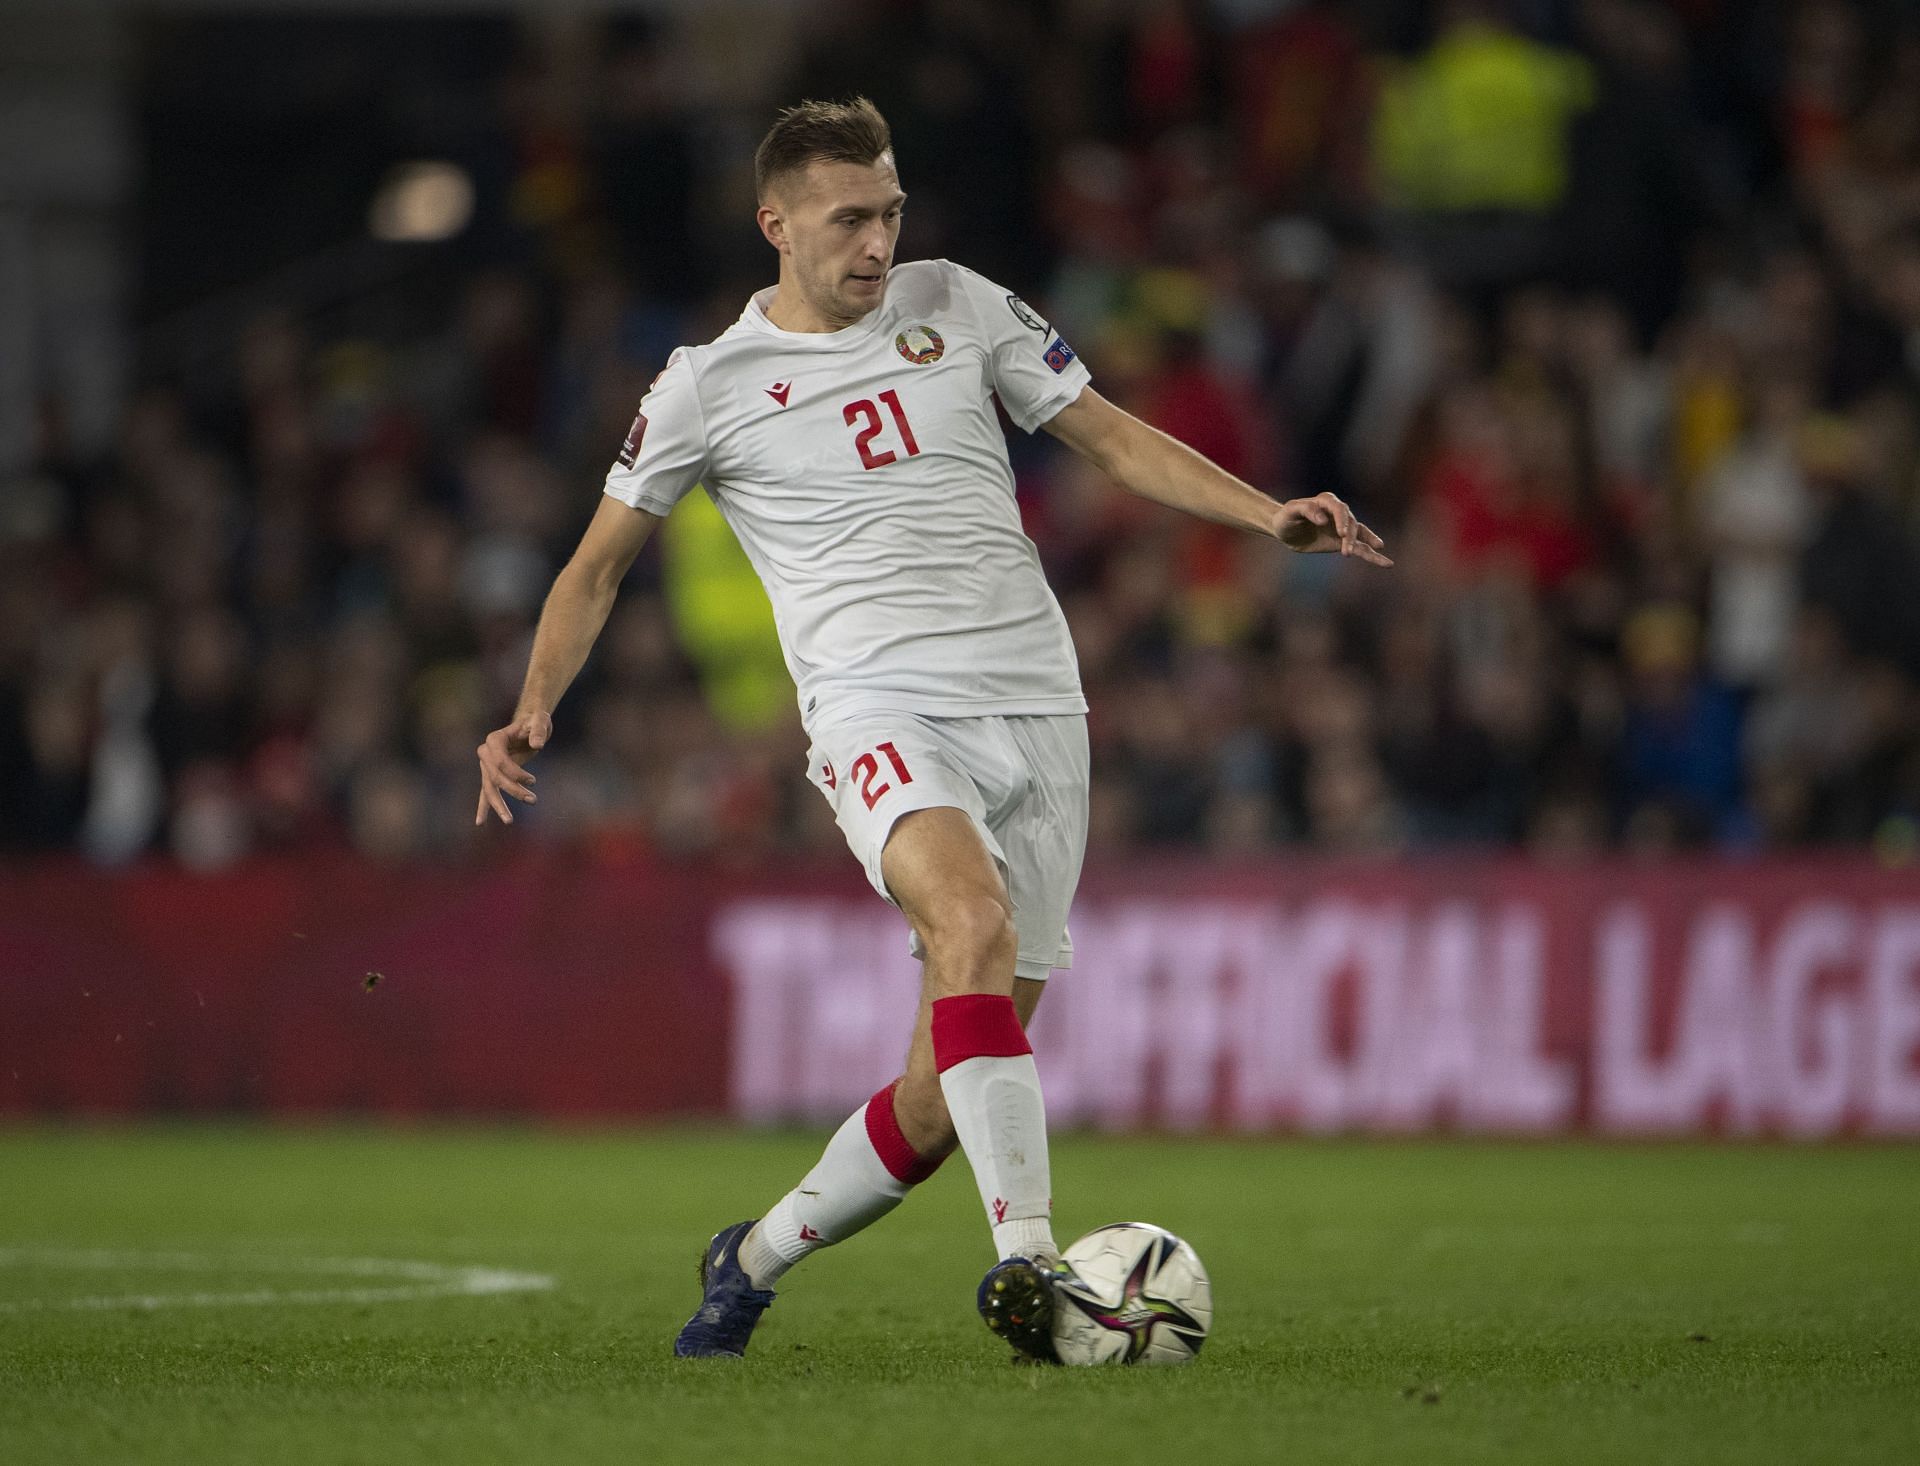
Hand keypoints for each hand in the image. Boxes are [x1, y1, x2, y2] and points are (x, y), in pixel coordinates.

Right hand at [475, 710, 549, 825]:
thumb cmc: (535, 722)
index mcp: (494, 740)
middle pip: (495, 777)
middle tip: (533, 800)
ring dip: (499, 806)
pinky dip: (483, 808)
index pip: (500, 762)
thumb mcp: (540, 721)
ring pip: (488, 789)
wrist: (529, 725)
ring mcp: (486, 765)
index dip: (516, 774)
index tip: (533, 781)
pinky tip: (480, 822)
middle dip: (512, 791)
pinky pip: (485, 793)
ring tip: (509, 821)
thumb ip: (539, 730)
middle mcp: (486, 753)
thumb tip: (537, 745)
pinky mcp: (491, 775)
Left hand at [1274, 492, 1392, 565]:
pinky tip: (1387, 563)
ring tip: (1378, 549)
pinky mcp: (1343, 542)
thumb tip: (1323, 520)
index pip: (1339, 509)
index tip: (1341, 534)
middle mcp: (1338, 513)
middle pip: (1350, 523)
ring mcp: (1343, 527)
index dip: (1342, 520)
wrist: (1285, 530)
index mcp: (1326, 502)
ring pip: (1359, 534)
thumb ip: (1305, 510)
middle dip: (1350, 537)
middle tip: (1345, 550)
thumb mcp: (1291, 511)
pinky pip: (1361, 548)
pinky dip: (1373, 555)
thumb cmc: (1286, 517)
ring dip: (1366, 543)